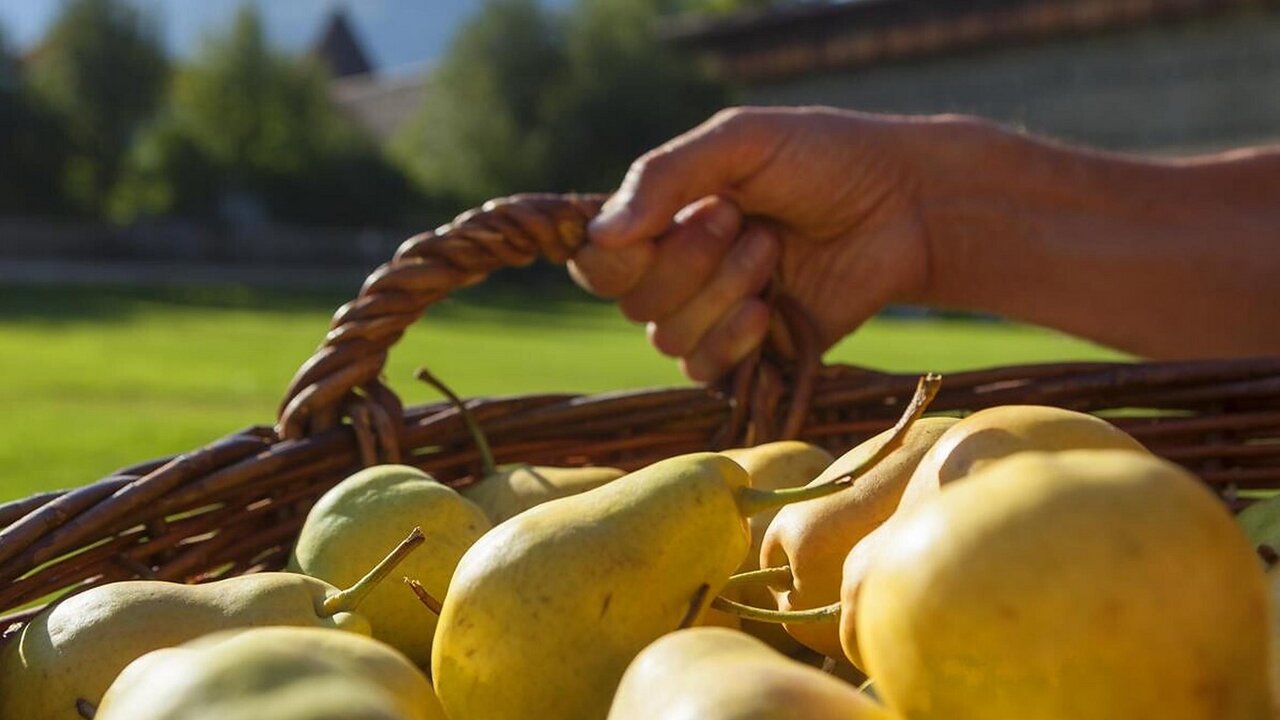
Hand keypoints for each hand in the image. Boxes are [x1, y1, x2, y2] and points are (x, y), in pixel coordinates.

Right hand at [569, 106, 935, 381]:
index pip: (596, 261)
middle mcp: (677, 269)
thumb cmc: (825, 158)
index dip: (618, 257)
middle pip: (632, 301)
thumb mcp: (742, 142)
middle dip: (689, 262)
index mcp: (663, 216)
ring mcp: (712, 314)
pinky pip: (703, 370)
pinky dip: (731, 341)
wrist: (907, 206)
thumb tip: (601, 233)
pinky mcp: (750, 353)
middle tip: (742, 220)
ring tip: (774, 250)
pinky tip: (770, 310)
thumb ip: (665, 176)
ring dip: (720, 293)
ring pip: (667, 337)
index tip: (672, 221)